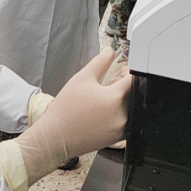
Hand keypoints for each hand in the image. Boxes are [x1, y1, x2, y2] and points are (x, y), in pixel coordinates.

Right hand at [12, 49, 130, 183]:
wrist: (56, 136)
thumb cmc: (66, 109)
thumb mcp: (82, 78)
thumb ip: (100, 62)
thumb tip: (110, 52)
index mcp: (115, 98)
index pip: (133, 80)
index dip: (129, 72)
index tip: (123, 69)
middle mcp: (123, 115)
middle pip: (134, 95)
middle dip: (126, 85)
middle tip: (114, 80)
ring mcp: (121, 129)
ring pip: (130, 109)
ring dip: (123, 99)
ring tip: (106, 94)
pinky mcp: (117, 138)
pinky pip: (125, 121)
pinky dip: (120, 112)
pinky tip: (104, 109)